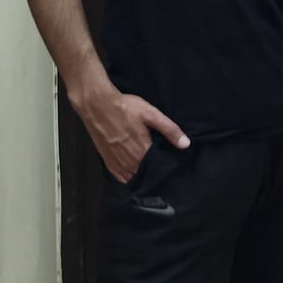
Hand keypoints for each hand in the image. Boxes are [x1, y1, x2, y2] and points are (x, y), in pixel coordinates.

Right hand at [73, 85, 189, 183]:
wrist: (97, 105)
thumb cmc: (125, 107)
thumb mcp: (151, 114)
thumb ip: (169, 129)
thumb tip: (185, 144)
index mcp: (142, 149)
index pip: (158, 168)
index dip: (166, 169)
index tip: (173, 169)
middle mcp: (129, 160)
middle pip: (145, 174)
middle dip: (154, 174)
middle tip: (162, 171)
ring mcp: (117, 162)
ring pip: (133, 177)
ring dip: (141, 177)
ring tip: (150, 173)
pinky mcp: (107, 161)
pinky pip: (120, 177)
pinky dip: (128, 178)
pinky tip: (134, 174)